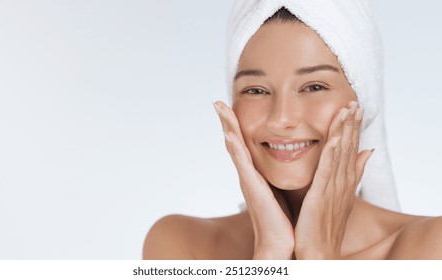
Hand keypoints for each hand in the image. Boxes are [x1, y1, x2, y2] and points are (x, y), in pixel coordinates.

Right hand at [213, 101, 294, 259]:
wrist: (279, 244)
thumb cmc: (281, 219)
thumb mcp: (280, 190)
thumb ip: (277, 176)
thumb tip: (286, 164)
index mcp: (255, 174)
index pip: (243, 144)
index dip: (235, 125)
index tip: (230, 107)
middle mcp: (247, 174)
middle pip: (234, 142)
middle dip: (226, 121)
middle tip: (217, 101)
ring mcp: (248, 180)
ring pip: (234, 148)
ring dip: (226, 127)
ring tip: (219, 108)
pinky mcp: (252, 188)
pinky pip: (242, 165)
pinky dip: (234, 149)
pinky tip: (229, 135)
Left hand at [294, 101, 373, 258]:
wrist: (317, 253)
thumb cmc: (324, 225)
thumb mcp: (340, 196)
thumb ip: (352, 173)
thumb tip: (367, 152)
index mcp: (343, 182)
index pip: (350, 150)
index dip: (353, 128)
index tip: (355, 108)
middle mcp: (341, 183)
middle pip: (349, 148)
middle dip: (352, 124)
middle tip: (355, 101)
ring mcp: (332, 190)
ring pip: (340, 156)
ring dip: (344, 132)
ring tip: (347, 110)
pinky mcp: (320, 197)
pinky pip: (327, 173)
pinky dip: (331, 155)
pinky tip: (333, 138)